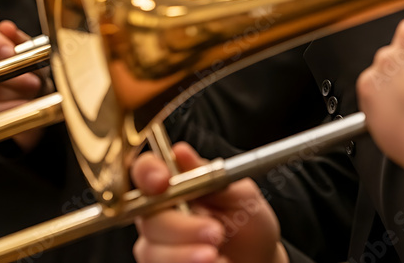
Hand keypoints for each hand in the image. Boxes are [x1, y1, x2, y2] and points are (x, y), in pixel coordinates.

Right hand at [0, 20, 44, 150]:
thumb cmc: (30, 70)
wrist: (32, 96)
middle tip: (33, 81)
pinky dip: (5, 110)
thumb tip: (6, 28)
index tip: (10, 52)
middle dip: (9, 74)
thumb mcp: (32, 53)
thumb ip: (21, 41)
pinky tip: (22, 107)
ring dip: (11, 94)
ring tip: (32, 95)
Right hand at [131, 143, 287, 262]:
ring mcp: (156, 242)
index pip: (145, 171)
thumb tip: (181, 152)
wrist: (258, 259)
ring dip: (184, 254)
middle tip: (215, 232)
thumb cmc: (247, 222)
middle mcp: (157, 212)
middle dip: (180, 227)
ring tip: (216, 255)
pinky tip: (213, 262)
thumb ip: (209, 175)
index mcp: (173, 184)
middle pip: (148, 216)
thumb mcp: (239, 193)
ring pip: (151, 249)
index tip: (162, 182)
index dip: (147, 173)